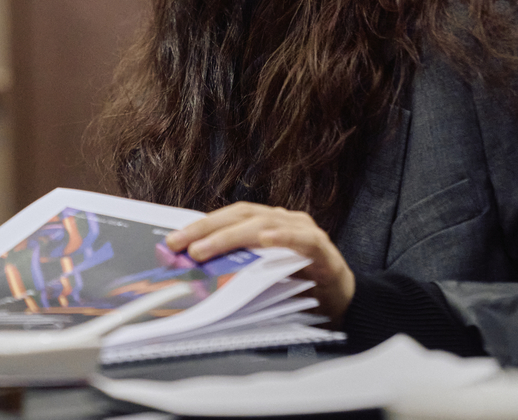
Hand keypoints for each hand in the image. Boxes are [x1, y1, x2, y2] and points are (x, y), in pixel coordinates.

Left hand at [163, 201, 355, 320]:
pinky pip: (301, 240)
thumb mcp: (261, 276)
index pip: (229, 217)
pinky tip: (264, 240)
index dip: (201, 225)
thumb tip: (196, 272)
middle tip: (183, 244)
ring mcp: (303, 232)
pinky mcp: (322, 250)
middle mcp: (284, 221)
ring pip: (264, 225)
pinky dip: (282, 238)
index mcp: (267, 223)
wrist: (343, 302)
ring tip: (207, 247)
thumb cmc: (299, 286)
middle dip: (208, 229)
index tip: (174, 240)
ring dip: (232, 236)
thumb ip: (236, 269)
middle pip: (241, 216)